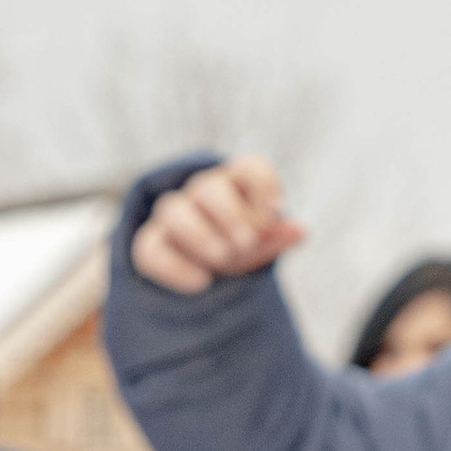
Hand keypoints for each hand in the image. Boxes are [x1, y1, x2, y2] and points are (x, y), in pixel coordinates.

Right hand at [127, 154, 304, 295]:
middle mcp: (200, 193)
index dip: (263, 184)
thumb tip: (300, 230)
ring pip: (173, 211)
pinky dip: (174, 267)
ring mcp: (172, 218)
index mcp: (235, 183)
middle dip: (229, 214)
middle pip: (207, 188)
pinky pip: (150, 250)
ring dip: (199, 235)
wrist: (204, 272)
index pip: (248, 168)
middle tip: (245, 242)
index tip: (274, 211)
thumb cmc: (237, 248)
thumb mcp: (261, 244)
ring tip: (222, 258)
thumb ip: (276, 236)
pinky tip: (201, 283)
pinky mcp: (151, 246)